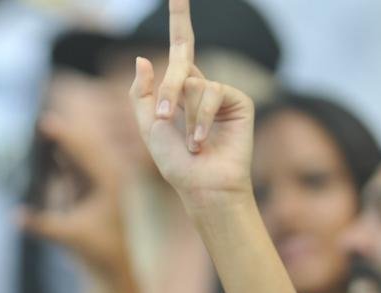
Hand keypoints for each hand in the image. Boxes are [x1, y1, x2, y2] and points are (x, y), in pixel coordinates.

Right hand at [18, 77, 132, 282]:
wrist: (114, 269)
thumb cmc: (99, 253)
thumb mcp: (69, 236)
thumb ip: (42, 224)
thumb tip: (15, 215)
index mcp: (110, 180)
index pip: (85, 149)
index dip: (64, 134)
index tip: (44, 121)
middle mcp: (106, 176)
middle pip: (80, 145)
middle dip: (58, 132)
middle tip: (34, 117)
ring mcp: (98, 182)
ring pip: (74, 155)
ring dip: (55, 143)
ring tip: (32, 129)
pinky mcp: (89, 190)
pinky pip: (70, 167)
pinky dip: (55, 158)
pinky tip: (38, 150)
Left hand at [128, 0, 253, 206]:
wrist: (202, 186)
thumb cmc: (175, 163)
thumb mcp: (149, 126)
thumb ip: (142, 93)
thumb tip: (145, 57)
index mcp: (179, 90)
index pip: (182, 47)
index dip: (181, 18)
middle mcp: (201, 85)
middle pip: (182, 60)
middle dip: (169, 92)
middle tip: (166, 121)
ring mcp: (221, 92)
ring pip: (193, 82)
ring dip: (184, 114)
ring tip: (190, 143)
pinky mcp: (238, 100)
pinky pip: (212, 92)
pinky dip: (201, 119)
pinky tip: (202, 142)